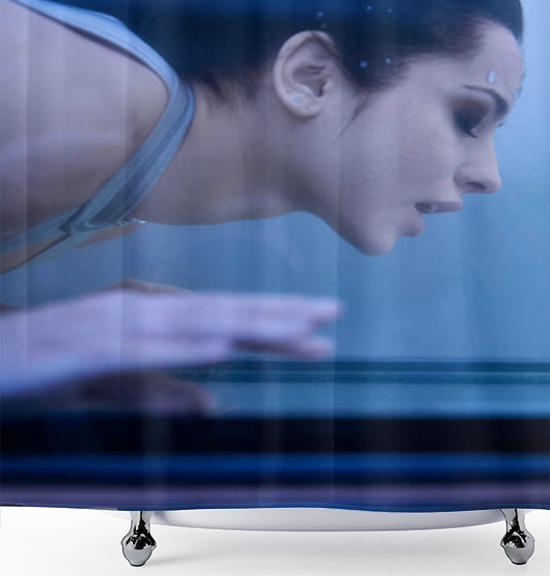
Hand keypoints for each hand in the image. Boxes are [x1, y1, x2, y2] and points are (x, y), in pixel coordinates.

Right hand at [0, 279, 341, 400]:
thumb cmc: (49, 367)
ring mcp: (117, 325)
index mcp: (152, 318)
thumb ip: (166, 390)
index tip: (321, 326)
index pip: (227, 318)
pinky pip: (145, 347)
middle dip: (281, 314)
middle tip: (333, 313)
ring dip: (249, 324)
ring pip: (197, 323)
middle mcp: (143, 312)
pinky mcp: (87, 346)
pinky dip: (184, 345)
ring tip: (297, 326)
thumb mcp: (116, 384)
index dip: (276, 321)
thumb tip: (218, 404)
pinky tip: (222, 345)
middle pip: (225, 313)